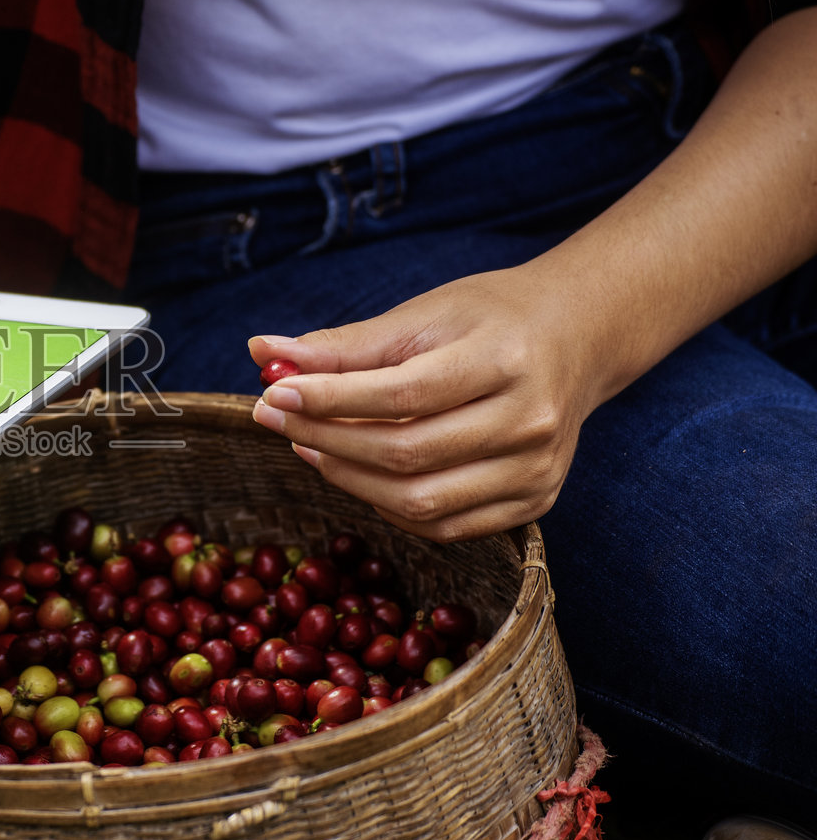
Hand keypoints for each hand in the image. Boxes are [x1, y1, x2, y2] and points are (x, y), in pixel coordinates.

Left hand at [248, 267, 604, 541]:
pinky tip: (358, 472)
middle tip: (276, 420)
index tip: (274, 393)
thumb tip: (261, 350)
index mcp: (507, 360)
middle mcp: (531, 422)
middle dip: (327, 440)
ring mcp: (537, 471)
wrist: (577, 338)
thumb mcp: (424, 314)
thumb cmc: (490, 320)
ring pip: (421, 501)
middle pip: (408, 453)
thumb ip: (346, 343)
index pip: (403, 393)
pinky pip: (444, 525)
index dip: (330, 399)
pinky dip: (388, 506)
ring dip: (349, 479)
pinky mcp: (534, 503)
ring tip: (309, 447)